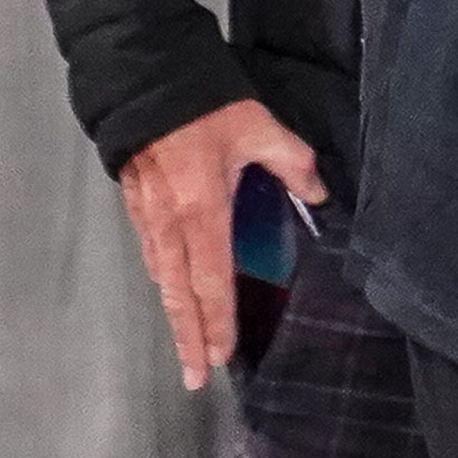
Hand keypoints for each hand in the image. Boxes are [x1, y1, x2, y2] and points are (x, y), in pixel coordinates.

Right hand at [117, 97, 324, 390]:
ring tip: (187, 345)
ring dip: (174, 315)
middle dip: (188, 338)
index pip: (212, 281)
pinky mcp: (136, 206)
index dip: (217, 321)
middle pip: (179, 295)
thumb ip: (293, 162)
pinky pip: (152, 256)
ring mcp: (148, 217)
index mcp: (202, 210)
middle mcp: (170, 224)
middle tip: (193, 378)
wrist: (144, 80)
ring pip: (162, 279)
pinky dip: (164, 283)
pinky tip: (172, 292)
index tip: (219, 356)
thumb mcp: (259, 127)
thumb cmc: (204, 104)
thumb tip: (321, 193)